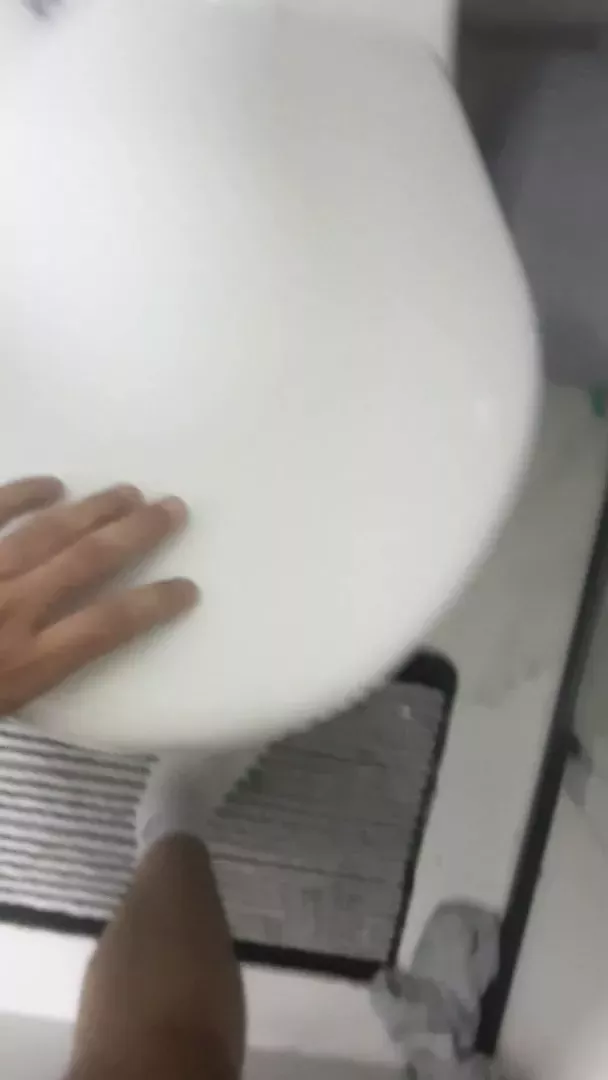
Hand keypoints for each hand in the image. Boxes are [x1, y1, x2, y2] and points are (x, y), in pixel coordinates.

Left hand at [0, 477, 198, 713]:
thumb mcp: (4, 704)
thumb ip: (31, 674)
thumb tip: (66, 646)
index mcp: (27, 663)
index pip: (106, 625)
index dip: (153, 603)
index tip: (188, 588)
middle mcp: (14, 608)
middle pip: (88, 561)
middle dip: (137, 532)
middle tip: (171, 508)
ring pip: (48, 531)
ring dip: (94, 508)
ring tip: (128, 492)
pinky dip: (23, 494)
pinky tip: (53, 484)